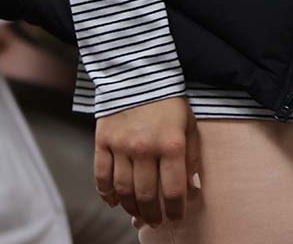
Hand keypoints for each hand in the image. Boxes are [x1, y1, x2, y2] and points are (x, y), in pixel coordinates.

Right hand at [95, 96, 200, 227]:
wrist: (139, 72)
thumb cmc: (169, 100)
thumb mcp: (189, 123)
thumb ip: (191, 156)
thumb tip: (191, 187)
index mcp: (171, 144)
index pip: (172, 190)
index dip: (175, 209)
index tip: (176, 216)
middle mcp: (145, 148)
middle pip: (146, 195)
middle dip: (152, 214)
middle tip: (156, 221)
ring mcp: (121, 146)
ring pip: (123, 190)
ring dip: (130, 208)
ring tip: (137, 214)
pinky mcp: (103, 141)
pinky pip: (101, 176)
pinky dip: (106, 193)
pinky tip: (113, 201)